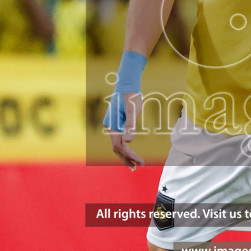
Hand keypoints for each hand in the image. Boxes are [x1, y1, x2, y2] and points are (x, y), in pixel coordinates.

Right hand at [103, 51, 146, 168]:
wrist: (127, 83)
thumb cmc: (130, 95)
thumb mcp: (132, 109)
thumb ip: (130, 125)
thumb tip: (128, 141)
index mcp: (112, 125)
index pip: (119, 146)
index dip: (129, 155)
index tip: (140, 161)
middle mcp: (110, 127)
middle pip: (117, 148)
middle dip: (127, 159)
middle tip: (140, 166)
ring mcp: (113, 126)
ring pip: (117, 146)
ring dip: (126, 156)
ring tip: (136, 165)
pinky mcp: (117, 124)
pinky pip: (120, 140)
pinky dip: (126, 149)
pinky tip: (132, 154)